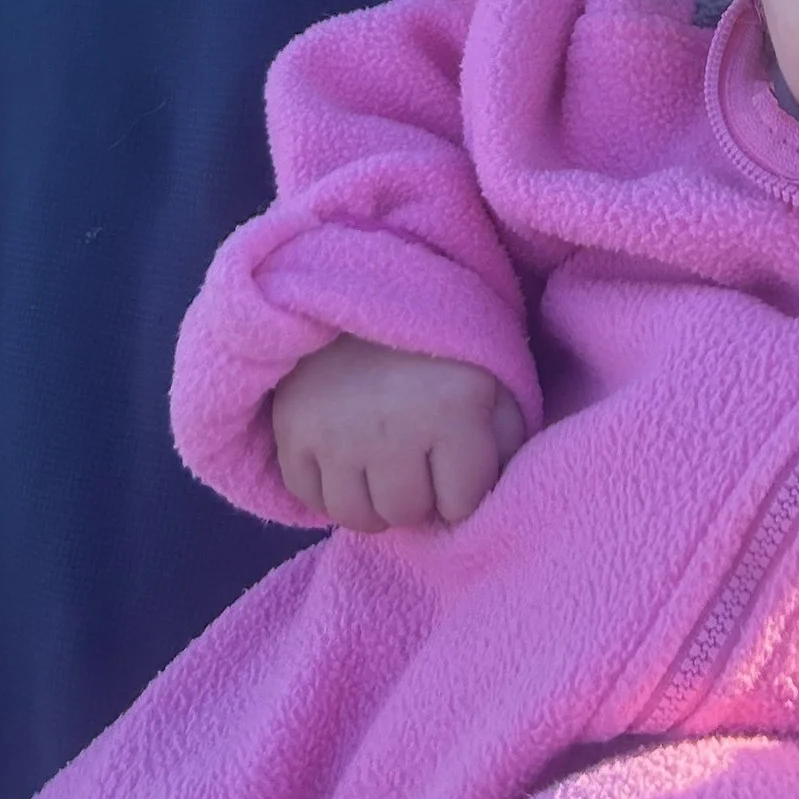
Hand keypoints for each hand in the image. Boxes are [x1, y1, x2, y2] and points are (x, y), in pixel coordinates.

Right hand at [270, 334, 525, 530]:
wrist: (368, 283)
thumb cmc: (442, 341)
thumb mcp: (495, 379)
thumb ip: (507, 441)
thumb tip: (495, 498)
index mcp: (452, 411)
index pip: (459, 505)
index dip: (460, 486)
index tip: (454, 454)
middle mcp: (390, 428)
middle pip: (405, 513)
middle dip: (417, 493)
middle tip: (414, 454)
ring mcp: (334, 432)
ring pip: (355, 516)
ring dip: (371, 498)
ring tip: (379, 461)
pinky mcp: (291, 428)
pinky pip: (308, 496)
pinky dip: (327, 486)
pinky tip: (344, 456)